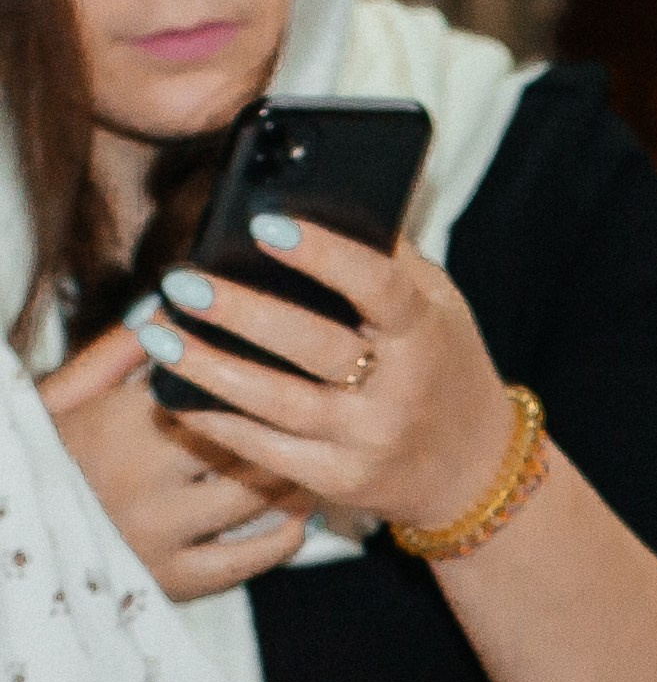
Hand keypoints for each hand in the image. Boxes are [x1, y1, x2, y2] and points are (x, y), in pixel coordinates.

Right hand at [39, 322, 311, 599]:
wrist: (16, 544)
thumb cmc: (44, 457)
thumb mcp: (62, 397)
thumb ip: (113, 354)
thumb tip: (166, 312)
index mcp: (117, 421)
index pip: (202, 381)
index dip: (242, 365)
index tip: (276, 352)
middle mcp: (145, 478)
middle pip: (239, 436)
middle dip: (277, 416)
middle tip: (316, 400)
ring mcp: (164, 533)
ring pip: (254, 494)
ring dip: (292, 471)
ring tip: (315, 451)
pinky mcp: (178, 581)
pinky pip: (251, 560)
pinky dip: (285, 534)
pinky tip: (298, 513)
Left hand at [139, 222, 517, 531]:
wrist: (474, 473)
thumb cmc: (443, 368)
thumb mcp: (439, 308)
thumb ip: (387, 260)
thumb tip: (308, 198)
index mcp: (425, 334)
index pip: (376, 286)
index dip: (322, 253)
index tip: (262, 221)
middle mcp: (400, 392)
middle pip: (312, 346)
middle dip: (240, 313)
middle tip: (179, 283)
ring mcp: (369, 443)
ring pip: (278, 405)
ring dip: (209, 369)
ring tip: (157, 335)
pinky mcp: (342, 483)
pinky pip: (270, 453)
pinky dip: (220, 423)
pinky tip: (178, 395)